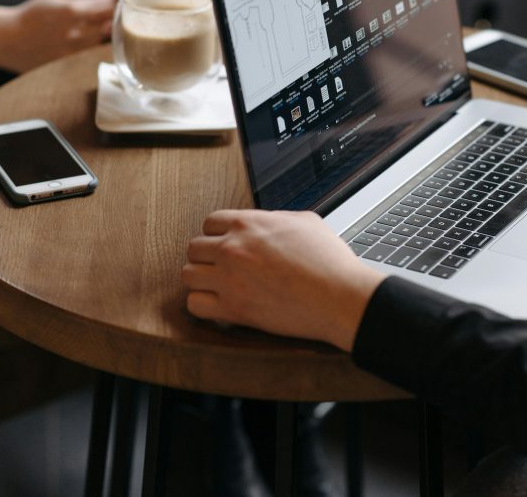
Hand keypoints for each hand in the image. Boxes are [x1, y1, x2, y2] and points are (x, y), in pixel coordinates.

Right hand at [0, 0, 115, 72]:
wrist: (9, 40)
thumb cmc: (37, 11)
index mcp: (72, 11)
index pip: (112, 4)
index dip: (120, 1)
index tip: (120, 0)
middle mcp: (76, 34)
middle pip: (115, 25)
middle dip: (120, 18)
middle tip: (119, 14)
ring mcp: (76, 54)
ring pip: (109, 42)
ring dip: (110, 34)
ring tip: (102, 28)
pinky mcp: (74, 67)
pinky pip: (98, 56)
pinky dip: (100, 48)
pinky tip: (93, 43)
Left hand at [181, 210, 384, 350]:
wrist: (338, 296)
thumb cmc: (329, 261)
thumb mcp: (306, 222)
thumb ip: (276, 219)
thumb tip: (268, 222)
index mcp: (249, 224)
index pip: (209, 222)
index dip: (218, 235)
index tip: (226, 245)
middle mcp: (233, 248)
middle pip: (194, 248)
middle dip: (207, 258)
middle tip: (222, 268)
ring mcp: (229, 279)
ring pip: (188, 275)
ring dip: (201, 281)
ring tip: (218, 287)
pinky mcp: (233, 309)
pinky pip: (195, 305)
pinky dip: (204, 306)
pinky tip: (219, 306)